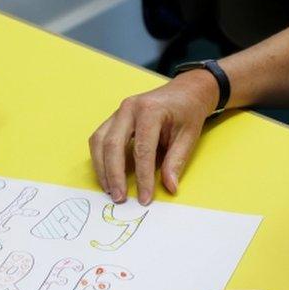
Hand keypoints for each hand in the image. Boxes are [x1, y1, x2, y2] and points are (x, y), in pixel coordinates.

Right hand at [88, 70, 217, 204]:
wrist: (185, 91)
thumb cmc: (188, 112)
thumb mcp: (189, 136)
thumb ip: (176, 161)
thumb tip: (169, 187)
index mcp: (150, 110)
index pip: (142, 149)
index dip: (142, 177)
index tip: (145, 198)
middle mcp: (129, 108)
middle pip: (113, 145)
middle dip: (114, 175)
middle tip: (119, 198)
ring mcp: (118, 111)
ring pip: (99, 141)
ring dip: (101, 168)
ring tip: (109, 190)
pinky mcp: (114, 118)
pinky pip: (99, 138)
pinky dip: (99, 158)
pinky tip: (106, 174)